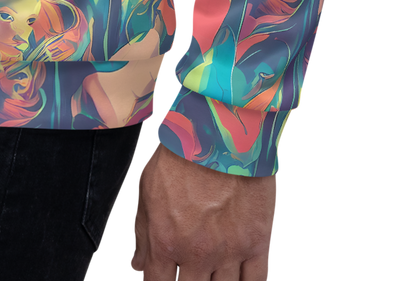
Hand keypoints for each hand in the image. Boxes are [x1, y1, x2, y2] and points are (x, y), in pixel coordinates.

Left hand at [126, 140, 277, 277]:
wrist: (221, 130)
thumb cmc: (182, 153)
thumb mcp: (147, 188)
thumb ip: (141, 232)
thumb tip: (136, 265)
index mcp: (165, 241)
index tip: (161, 279)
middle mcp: (198, 254)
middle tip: (190, 270)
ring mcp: (231, 252)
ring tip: (212, 271)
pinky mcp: (260, 243)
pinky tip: (241, 277)